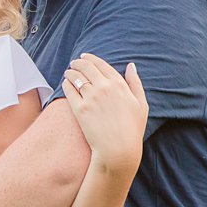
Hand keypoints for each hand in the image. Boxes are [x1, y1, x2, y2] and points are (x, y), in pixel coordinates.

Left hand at [63, 54, 147, 174]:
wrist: (118, 149)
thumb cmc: (132, 129)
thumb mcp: (141, 104)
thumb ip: (135, 83)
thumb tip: (131, 65)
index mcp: (119, 85)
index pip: (101, 64)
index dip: (91, 58)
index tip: (85, 56)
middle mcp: (104, 88)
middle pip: (86, 67)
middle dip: (78, 62)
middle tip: (74, 62)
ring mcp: (90, 98)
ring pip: (76, 77)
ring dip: (70, 71)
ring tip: (68, 71)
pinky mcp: (79, 109)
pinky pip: (69, 90)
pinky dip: (66, 84)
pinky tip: (65, 83)